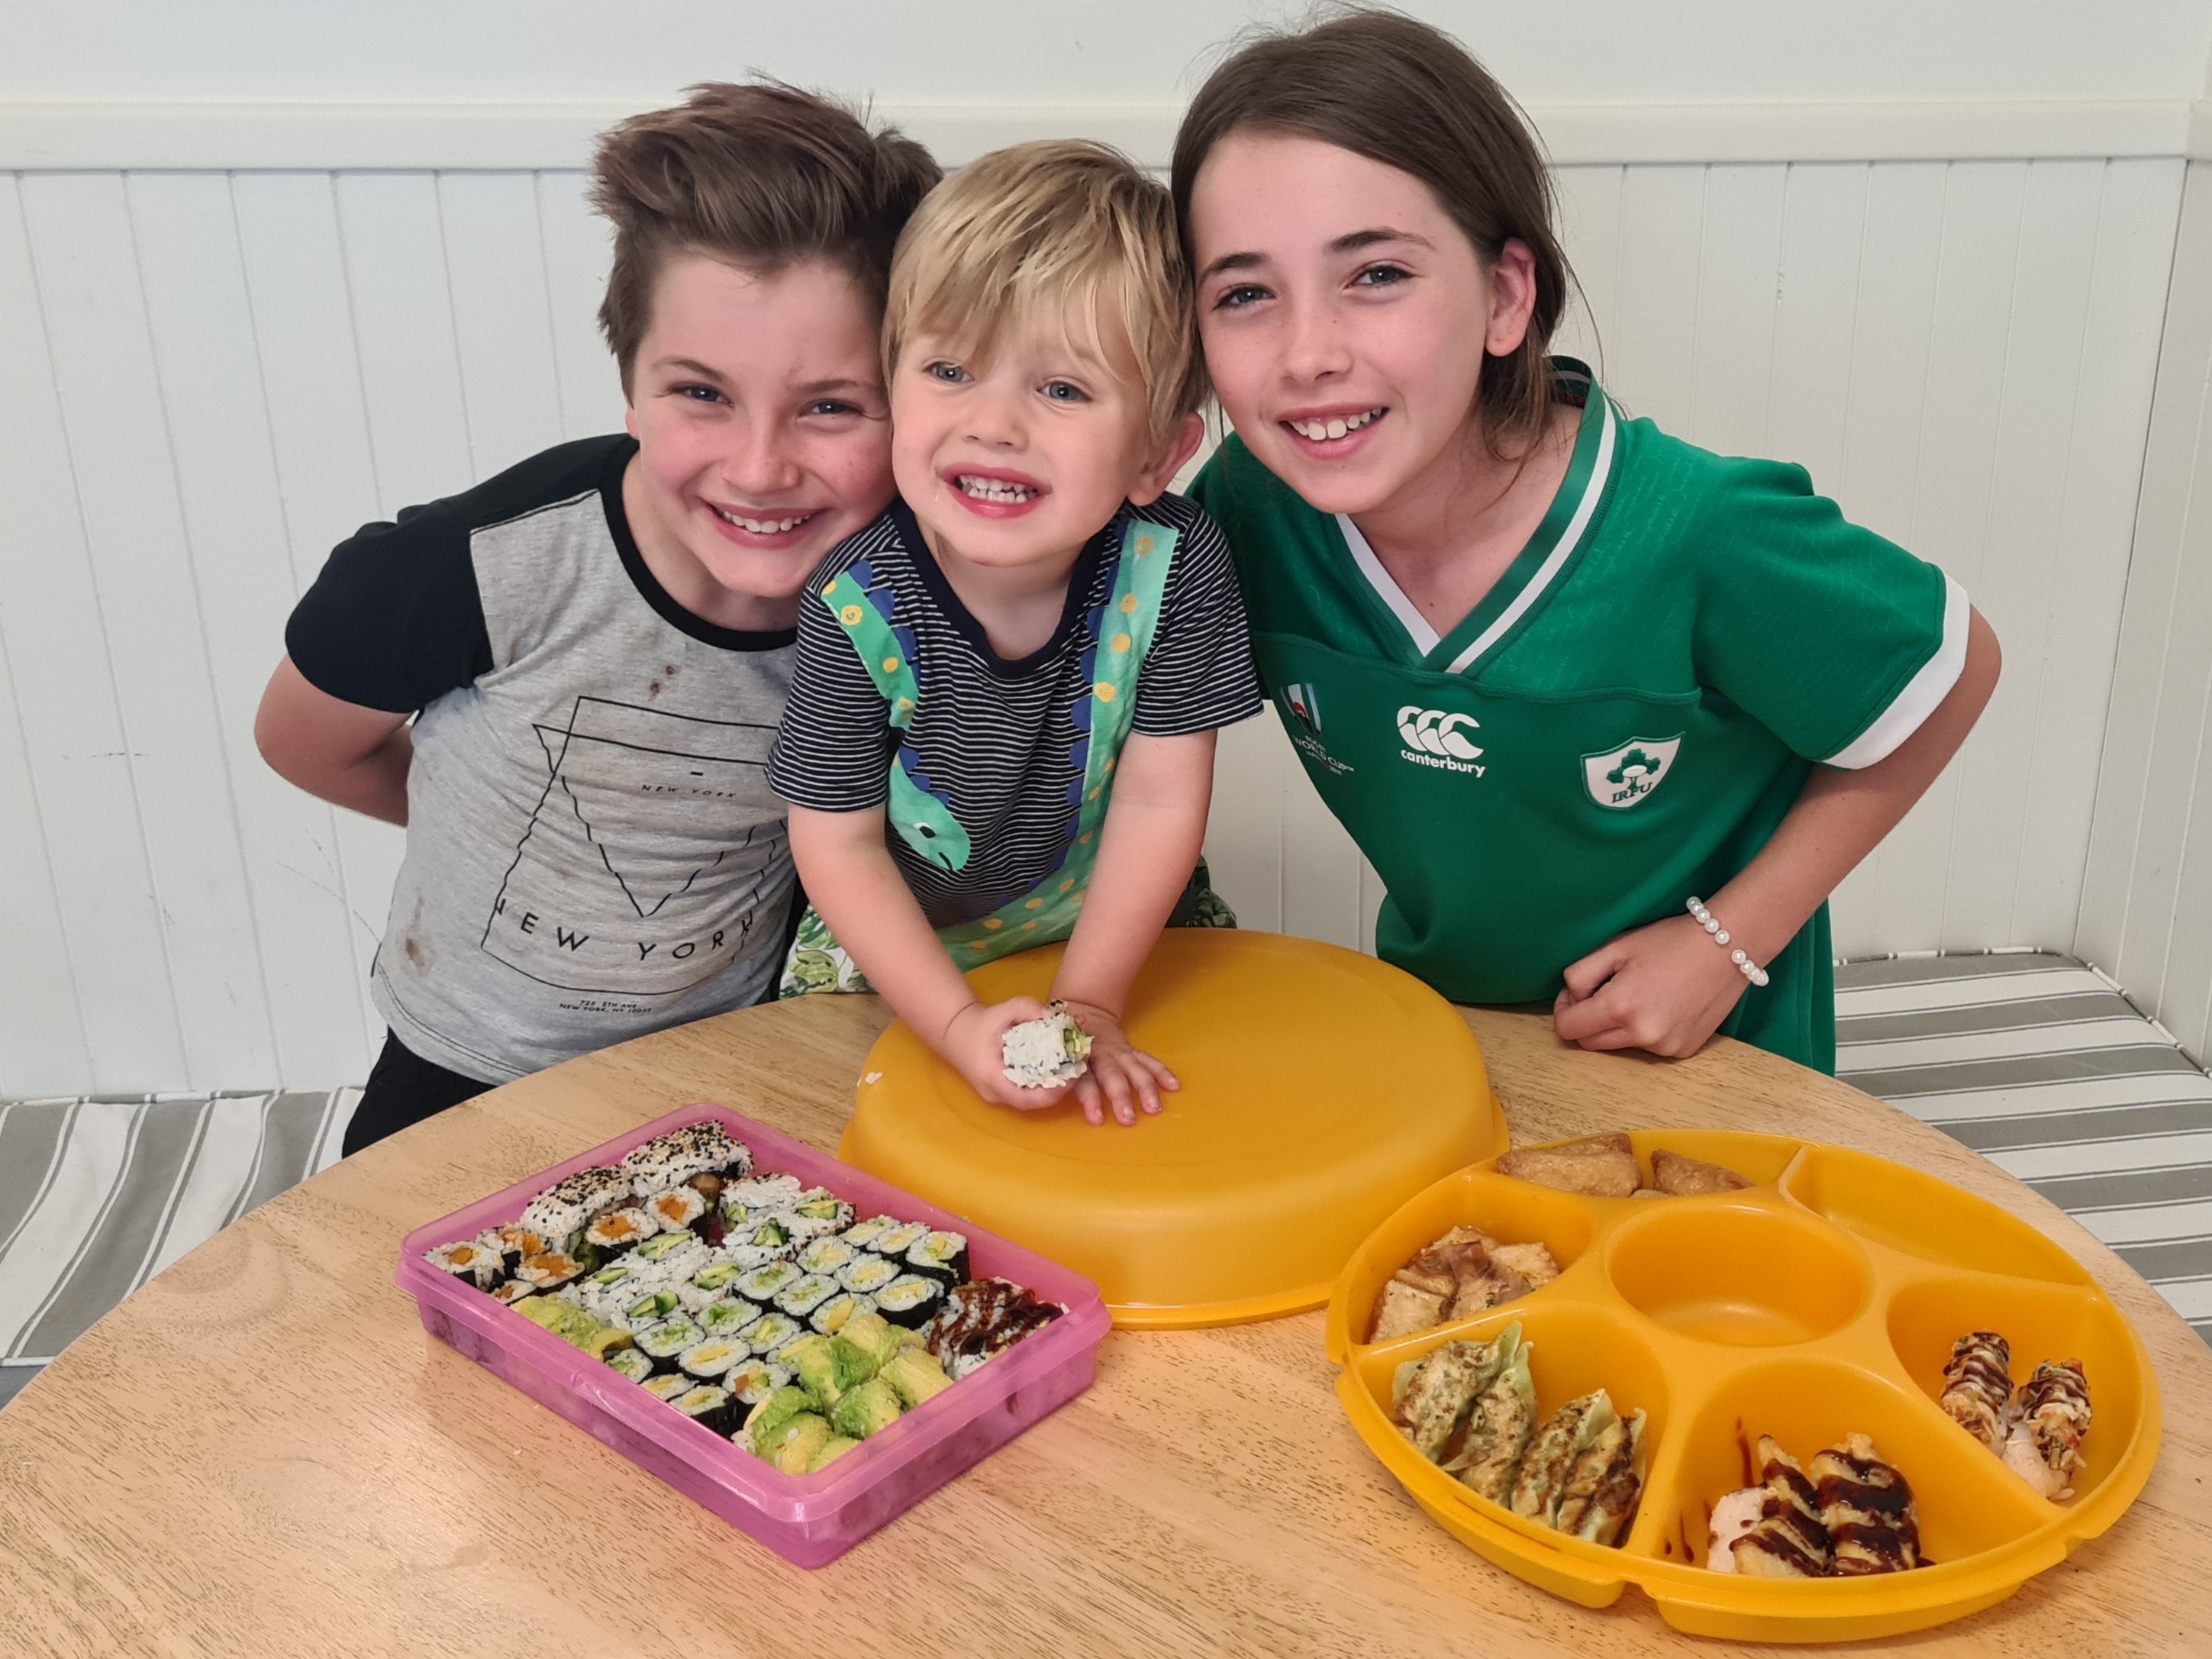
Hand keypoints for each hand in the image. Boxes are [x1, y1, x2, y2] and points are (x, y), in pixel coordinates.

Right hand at [940, 998, 1074, 1110]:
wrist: (956, 1033)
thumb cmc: (980, 1022)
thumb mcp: (1005, 1009)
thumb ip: (1029, 1008)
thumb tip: (1056, 1018)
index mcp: (992, 1077)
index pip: (1026, 1099)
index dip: (1053, 1092)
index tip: (1073, 1073)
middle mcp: (995, 1093)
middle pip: (1034, 1101)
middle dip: (1062, 1086)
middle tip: (1081, 1064)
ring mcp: (999, 1096)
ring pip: (1033, 1099)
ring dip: (1056, 1085)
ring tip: (1075, 1063)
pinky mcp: (1004, 1093)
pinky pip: (1028, 1093)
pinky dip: (1046, 1082)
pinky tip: (1060, 1066)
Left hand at [1056, 999, 1178, 1126]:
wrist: (1080, 1008)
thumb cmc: (1060, 1034)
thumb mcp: (1049, 1045)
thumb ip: (1050, 1064)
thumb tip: (1040, 1088)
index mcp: (1077, 1055)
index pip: (1083, 1079)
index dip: (1089, 1098)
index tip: (1095, 1119)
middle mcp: (1099, 1054)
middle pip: (1111, 1075)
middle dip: (1120, 1096)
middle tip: (1127, 1118)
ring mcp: (1118, 1051)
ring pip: (1133, 1068)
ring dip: (1145, 1088)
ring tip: (1153, 1108)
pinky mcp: (1129, 1051)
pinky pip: (1148, 1060)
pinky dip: (1161, 1072)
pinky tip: (1174, 1086)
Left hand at [1551, 914, 1752, 1058]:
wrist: (1729, 947)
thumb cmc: (1671, 941)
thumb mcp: (1616, 947)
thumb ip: (1580, 975)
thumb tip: (1570, 999)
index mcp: (1620, 1007)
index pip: (1568, 1030)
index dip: (1564, 1010)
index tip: (1575, 994)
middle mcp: (1642, 1035)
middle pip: (1590, 1043)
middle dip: (1587, 1020)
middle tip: (1603, 991)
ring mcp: (1666, 1047)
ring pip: (1619, 1046)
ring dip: (1618, 1026)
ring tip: (1641, 993)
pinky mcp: (1683, 1051)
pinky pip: (1648, 1047)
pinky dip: (1646, 1030)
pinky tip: (1664, 1004)